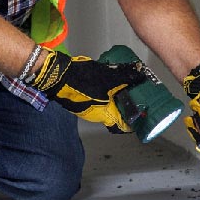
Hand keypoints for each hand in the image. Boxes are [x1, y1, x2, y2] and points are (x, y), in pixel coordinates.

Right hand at [28, 49, 149, 131]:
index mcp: (103, 114)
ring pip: (106, 105)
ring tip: (125, 85)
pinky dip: (105, 93)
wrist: (55, 74)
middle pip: (115, 114)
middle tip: (138, 94)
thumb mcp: (108, 77)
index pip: (122, 125)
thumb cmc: (80, 80)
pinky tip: (108, 80)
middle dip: (126, 105)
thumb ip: (126, 77)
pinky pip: (97, 99)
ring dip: (115, 97)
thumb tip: (140, 75)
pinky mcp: (80, 100)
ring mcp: (86, 108)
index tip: (143, 114)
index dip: (134, 120)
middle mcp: (95, 115)